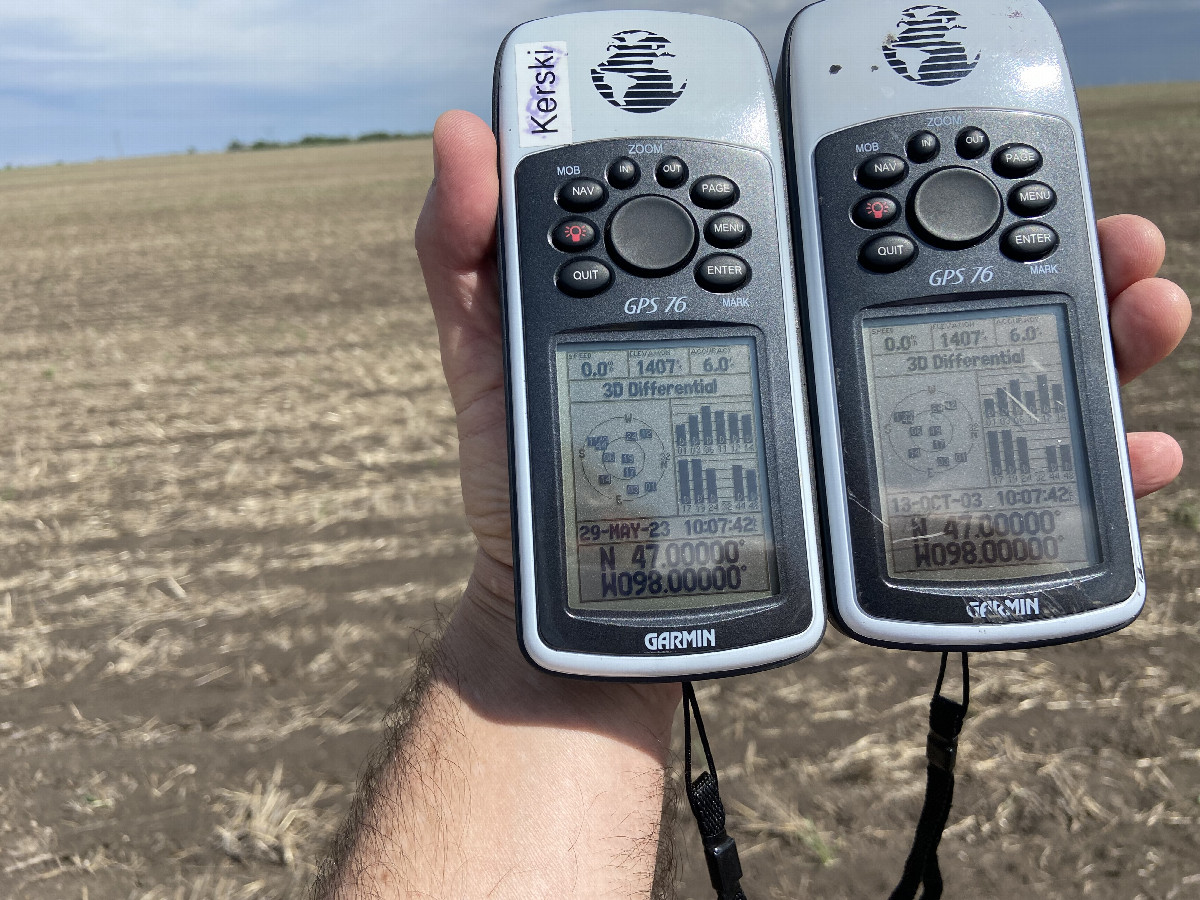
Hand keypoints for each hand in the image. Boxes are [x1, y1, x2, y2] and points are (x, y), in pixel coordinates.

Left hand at [415, 111, 1190, 612]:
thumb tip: (465, 132)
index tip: (970, 143)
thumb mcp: (490, 357)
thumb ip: (466, 250)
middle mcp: (806, 357)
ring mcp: (845, 437)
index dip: (911, 179)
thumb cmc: (533, 487)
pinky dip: (1077, 475)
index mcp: (734, 303)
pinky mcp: (872, 518)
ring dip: (1090, 338)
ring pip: (989, 372)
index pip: (836, 224)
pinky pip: (991, 490)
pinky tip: (1136, 457)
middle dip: (1043, 249)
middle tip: (1104, 223)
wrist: (581, 619)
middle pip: (941, 287)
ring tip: (1145, 305)